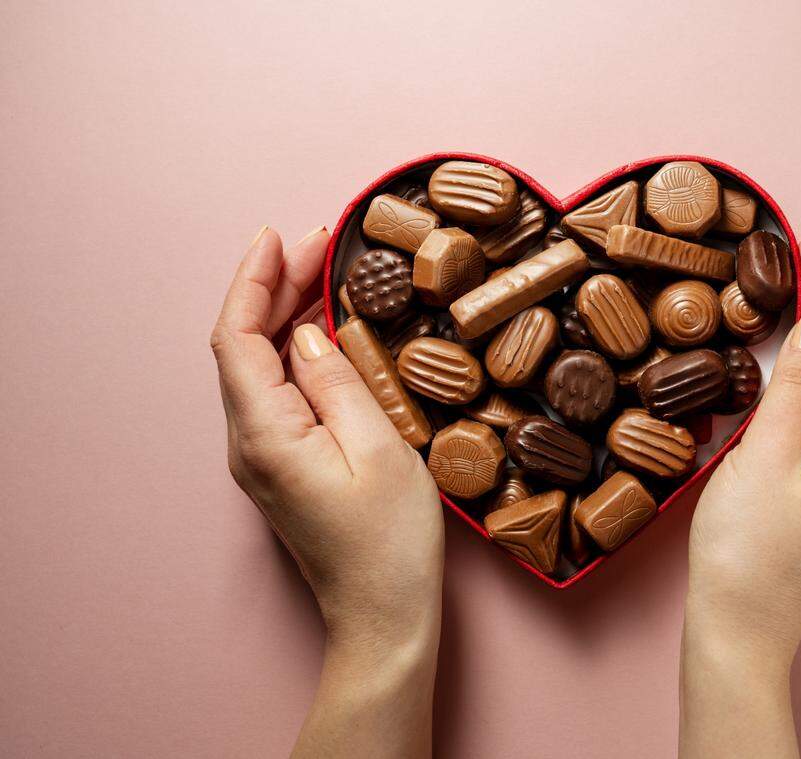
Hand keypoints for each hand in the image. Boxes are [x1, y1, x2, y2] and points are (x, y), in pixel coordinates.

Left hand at [210, 227, 442, 757]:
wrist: (383, 618)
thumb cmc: (390, 544)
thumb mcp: (379, 449)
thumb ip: (336, 382)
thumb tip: (306, 334)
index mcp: (265, 436)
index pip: (238, 338)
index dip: (254, 281)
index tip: (282, 236)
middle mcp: (249, 444)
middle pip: (244, 347)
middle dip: (275, 287)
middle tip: (322, 243)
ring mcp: (262, 459)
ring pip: (259, 368)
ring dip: (286, 315)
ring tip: (326, 273)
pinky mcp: (283, 467)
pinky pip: (278, 393)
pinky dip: (296, 350)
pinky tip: (326, 332)